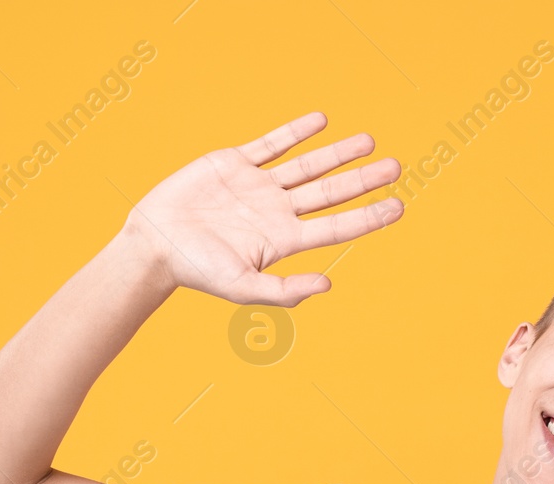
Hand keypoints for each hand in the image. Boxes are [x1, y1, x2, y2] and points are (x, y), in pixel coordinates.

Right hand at [122, 111, 403, 305]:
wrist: (154, 245)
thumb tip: (329, 284)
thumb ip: (286, 291)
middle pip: (331, 193)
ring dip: (338, 154)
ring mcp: (258, 187)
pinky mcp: (234, 164)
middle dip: (364, 180)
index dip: (369, 216)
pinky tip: (321, 122)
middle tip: (398, 167)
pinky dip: (296, 132)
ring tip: (370, 142)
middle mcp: (278, 212)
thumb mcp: (243, 288)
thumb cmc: (196, 272)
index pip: (337, 226)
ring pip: (308, 166)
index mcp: (285, 240)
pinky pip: (272, 144)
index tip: (399, 206)